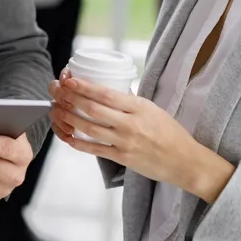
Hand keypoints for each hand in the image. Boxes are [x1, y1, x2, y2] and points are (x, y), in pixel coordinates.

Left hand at [50, 76, 235, 203]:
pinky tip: (66, 135)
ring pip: (89, 129)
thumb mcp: (152, 108)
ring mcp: (125, 143)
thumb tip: (105, 91)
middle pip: (93, 110)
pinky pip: (95, 150)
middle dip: (71, 98)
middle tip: (57, 91)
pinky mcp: (122, 159)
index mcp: (139, 107)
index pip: (106, 94)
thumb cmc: (169, 131)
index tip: (69, 79)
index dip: (84, 86)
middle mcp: (130, 124)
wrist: (184, 161)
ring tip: (56, 110)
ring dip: (69, 118)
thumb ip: (129, 101)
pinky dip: (78, 143)